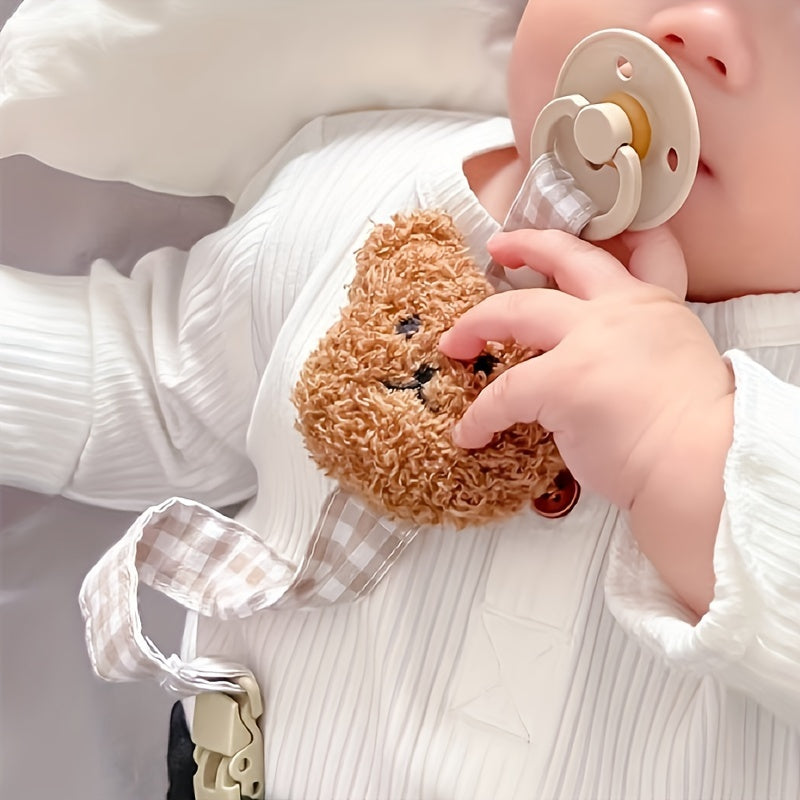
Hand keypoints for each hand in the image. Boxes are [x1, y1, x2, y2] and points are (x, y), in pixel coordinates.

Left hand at [439, 227, 733, 513]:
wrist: (706, 468)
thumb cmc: (694, 435)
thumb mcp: (674, 367)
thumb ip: (634, 350)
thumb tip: (601, 369)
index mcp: (651, 306)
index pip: (629, 249)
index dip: (595, 238)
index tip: (564, 233)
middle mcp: (620, 310)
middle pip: (561, 261)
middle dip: (524, 248)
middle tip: (499, 250)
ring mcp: (589, 340)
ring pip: (515, 311)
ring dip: (477, 324)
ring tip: (454, 344)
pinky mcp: (563, 381)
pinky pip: (504, 393)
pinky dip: (481, 415)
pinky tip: (471, 433)